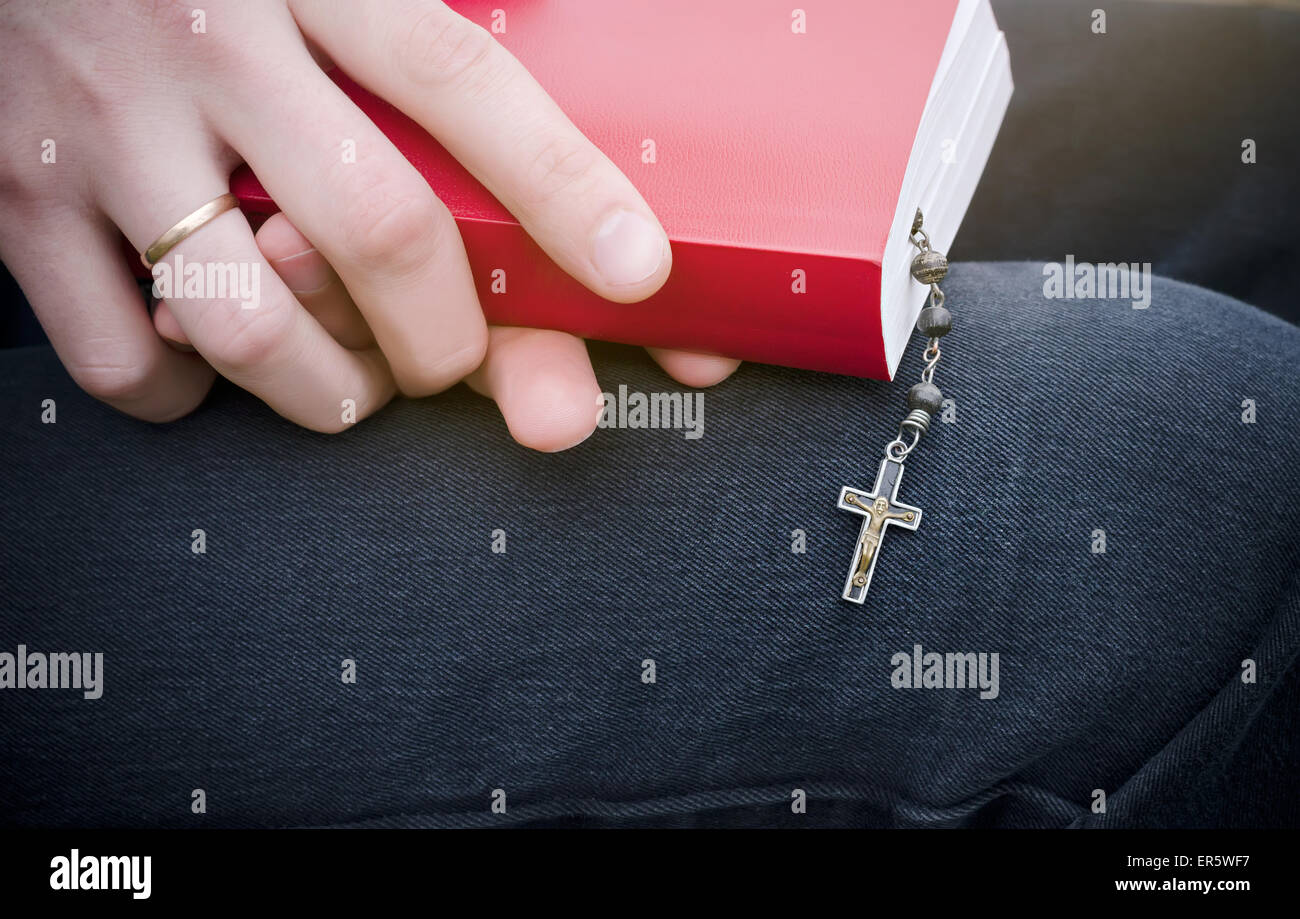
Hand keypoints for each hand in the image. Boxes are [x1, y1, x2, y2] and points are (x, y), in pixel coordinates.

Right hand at [0, 0, 739, 449]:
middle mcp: (209, 47)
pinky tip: (217, 370)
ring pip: (250, 319)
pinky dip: (184, 396)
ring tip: (355, 390)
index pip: (461, 85)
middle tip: (464, 364)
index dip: (559, 189)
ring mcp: (106, 129)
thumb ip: (417, 13)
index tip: (637, 273)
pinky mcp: (18, 200)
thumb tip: (556, 66)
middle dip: (449, 336)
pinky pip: (118, 352)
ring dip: (331, 390)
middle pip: (377, 230)